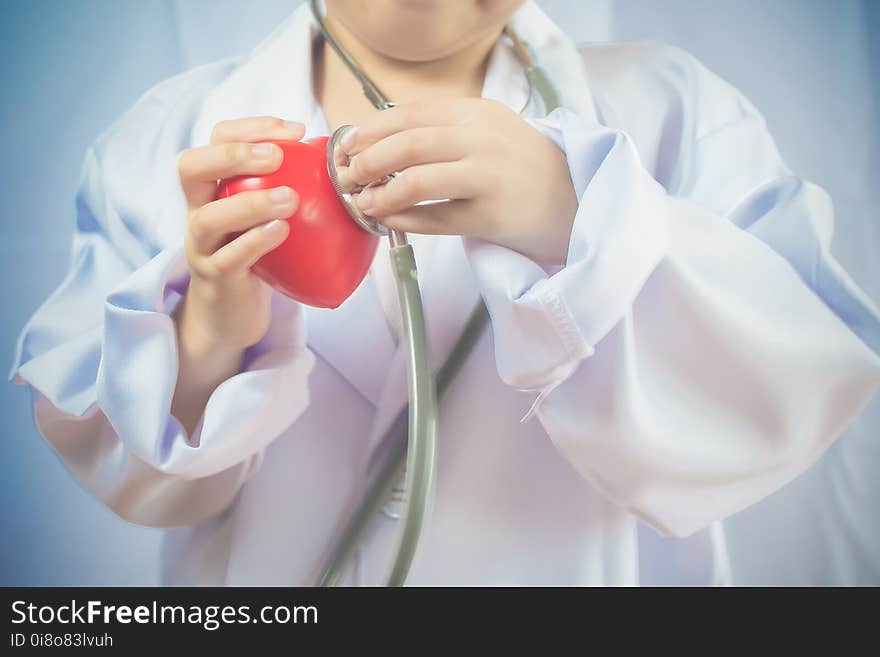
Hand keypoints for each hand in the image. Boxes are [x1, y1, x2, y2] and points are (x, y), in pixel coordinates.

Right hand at [172, 116, 304, 434]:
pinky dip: (255, 243)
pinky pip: (229, 259)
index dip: (250, 127)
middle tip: (276, 155)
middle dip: (233, 154)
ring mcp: (201, 247)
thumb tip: (345, 165)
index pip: (216, 139)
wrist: (231, 315)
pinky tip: (281, 232)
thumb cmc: (259, 257)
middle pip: (191, 167)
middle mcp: (198, 211)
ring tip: (288, 198)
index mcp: (213, 187)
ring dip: (250, 203)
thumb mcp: (268, 217)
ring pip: (209, 218)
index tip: (295, 130)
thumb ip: (291, 188)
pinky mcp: (214, 280)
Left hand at [338, 99, 576, 264]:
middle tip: (347, 175)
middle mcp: (483, 139)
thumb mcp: (490, 131)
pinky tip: (389, 220)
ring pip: (417, 180)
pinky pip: (434, 218)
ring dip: (380, 193)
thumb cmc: (523, 168)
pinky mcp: (489, 215)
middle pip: (408, 144)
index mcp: (478, 113)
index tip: (348, 144)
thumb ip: (446, 129)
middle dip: (368, 160)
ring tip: (363, 202)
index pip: (411, 114)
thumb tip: (383, 141)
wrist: (575, 201)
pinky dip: (404, 220)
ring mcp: (487, 177)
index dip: (371, 129)